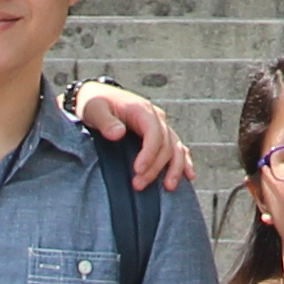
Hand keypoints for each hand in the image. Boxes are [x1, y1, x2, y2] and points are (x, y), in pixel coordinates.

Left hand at [72, 82, 195, 191]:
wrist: (97, 95)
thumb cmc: (94, 102)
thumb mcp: (94, 109)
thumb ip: (105, 122)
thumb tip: (118, 134)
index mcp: (141, 109)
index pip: (154, 133)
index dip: (149, 153)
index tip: (138, 171)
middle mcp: (155, 116)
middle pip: (165, 144)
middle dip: (155, 167)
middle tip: (138, 185)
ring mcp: (160, 125)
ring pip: (176, 147)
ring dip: (175, 167)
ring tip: (169, 187)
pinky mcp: (160, 133)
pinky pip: (177, 147)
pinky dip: (184, 161)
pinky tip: (189, 176)